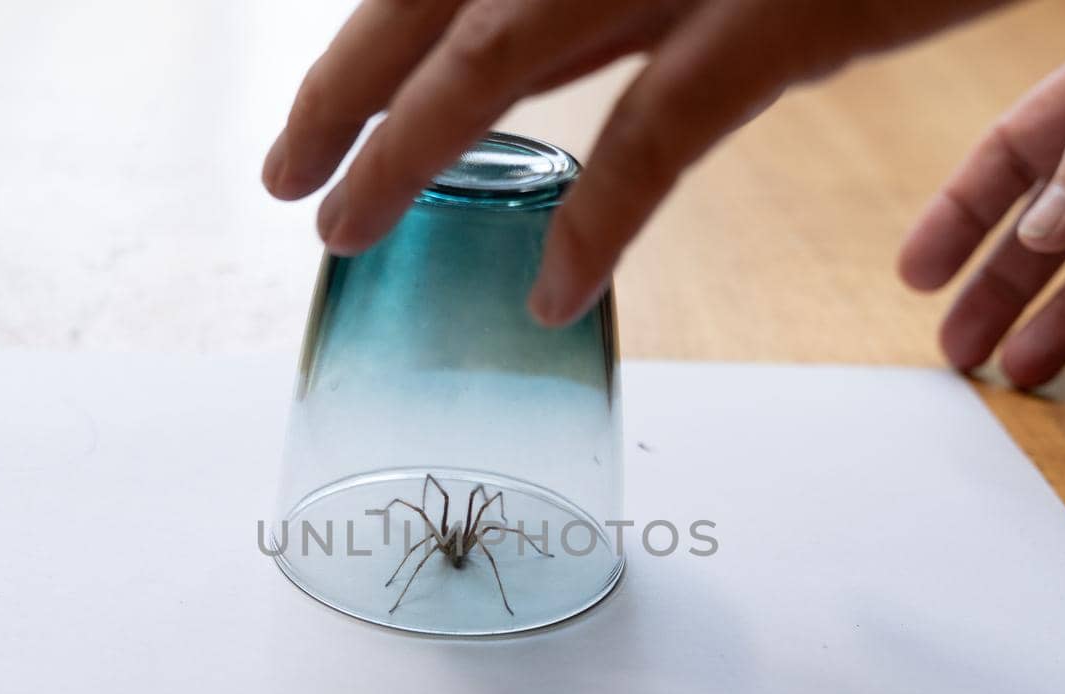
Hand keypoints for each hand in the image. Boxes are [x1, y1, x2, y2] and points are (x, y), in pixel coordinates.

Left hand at [264, 0, 1002, 325]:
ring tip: (347, 230)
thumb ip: (609, 7)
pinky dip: (597, 219)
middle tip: (286, 184)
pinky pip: (657, 131)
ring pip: (503, 54)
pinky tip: (551, 293)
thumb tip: (521, 69)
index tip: (305, 126)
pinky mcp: (779, 16)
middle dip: (345, 95)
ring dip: (412, 151)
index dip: (359, 51)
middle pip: (438, 4)